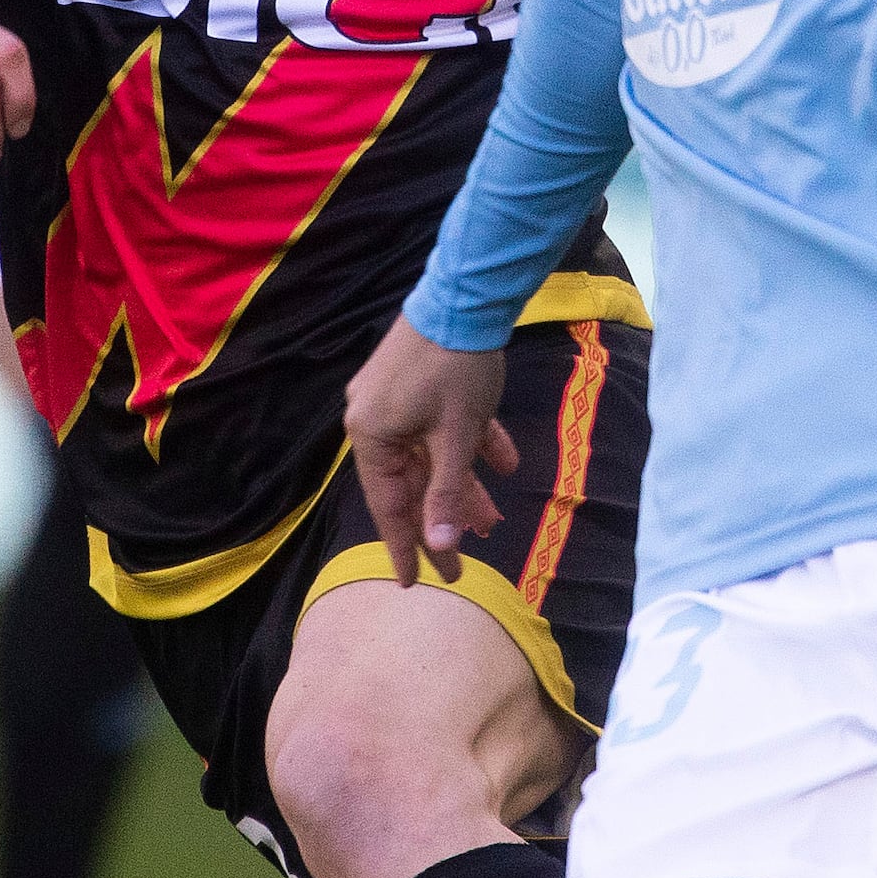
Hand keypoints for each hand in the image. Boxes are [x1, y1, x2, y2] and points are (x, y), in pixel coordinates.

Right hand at [345, 320, 518, 583]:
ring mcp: (394, 399)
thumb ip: (447, 493)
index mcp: (372, 435)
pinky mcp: (417, 382)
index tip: (412, 584)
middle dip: (444, 519)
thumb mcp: (455, 436)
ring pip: (431, 455)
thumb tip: (440, 545)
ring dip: (463, 484)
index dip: (403, 546)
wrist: (468, 293)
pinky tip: (504, 461)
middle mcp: (375, 419)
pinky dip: (471, 443)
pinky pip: (442, 425)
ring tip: (494, 520)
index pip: (389, 505)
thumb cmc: (458, 368)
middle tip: (466, 561)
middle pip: (412, 482)